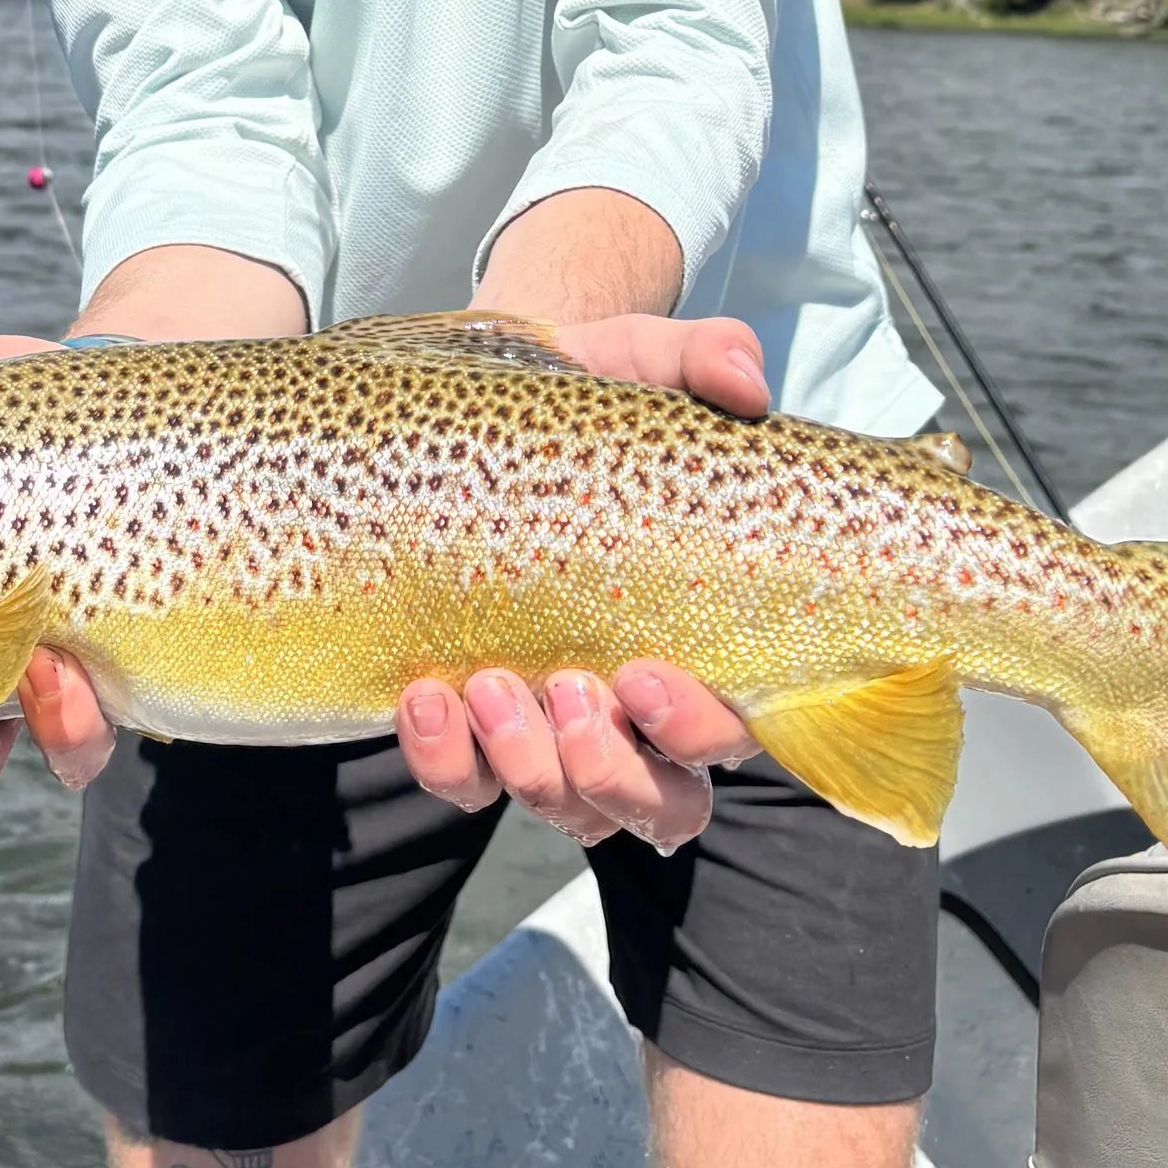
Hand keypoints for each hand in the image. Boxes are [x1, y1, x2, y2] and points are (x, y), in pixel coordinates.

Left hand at [394, 307, 763, 848]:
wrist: (468, 409)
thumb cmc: (577, 401)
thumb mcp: (630, 364)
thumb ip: (698, 358)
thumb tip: (746, 379)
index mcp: (697, 638)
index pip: (731, 733)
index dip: (697, 730)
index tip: (643, 671)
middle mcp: (634, 707)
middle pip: (662, 806)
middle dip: (612, 771)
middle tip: (563, 688)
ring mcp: (552, 725)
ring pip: (570, 809)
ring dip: (529, 770)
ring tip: (483, 686)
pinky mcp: (472, 725)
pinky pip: (468, 785)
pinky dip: (447, 762)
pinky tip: (421, 698)